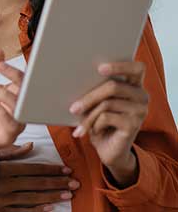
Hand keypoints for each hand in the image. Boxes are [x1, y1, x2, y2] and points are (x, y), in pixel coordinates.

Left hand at [0, 48, 24, 157]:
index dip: (15, 70)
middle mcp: (19, 106)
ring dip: (4, 94)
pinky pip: (13, 124)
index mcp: (15, 92)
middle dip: (16, 77)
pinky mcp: (9, 135)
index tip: (0, 64)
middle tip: (0, 69)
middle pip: (28, 91)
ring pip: (21, 107)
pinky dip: (2, 111)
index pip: (24, 79)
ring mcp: (16, 121)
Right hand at [0, 143, 78, 210]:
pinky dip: (37, 210)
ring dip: (52, 196)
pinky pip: (22, 211)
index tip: (65, 169)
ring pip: (32, 199)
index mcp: (2, 170)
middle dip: (57, 183)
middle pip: (36, 184)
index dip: (50, 170)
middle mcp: (4, 186)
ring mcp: (3, 201)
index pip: (32, 169)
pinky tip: (50, 207)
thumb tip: (30, 146)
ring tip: (68, 194)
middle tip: (74, 182)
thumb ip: (11, 152)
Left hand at [69, 61, 147, 186]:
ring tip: (79, 122)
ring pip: (106, 103)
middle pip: (113, 86)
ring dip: (88, 114)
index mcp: (134, 85)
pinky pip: (106, 117)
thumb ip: (97, 88)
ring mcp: (140, 111)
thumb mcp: (98, 101)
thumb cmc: (100, 120)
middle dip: (89, 96)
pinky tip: (93, 130)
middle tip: (73, 108)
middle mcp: (141, 96)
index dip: (120, 66)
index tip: (100, 68)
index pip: (137, 68)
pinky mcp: (134, 125)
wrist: (108, 148)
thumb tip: (75, 77)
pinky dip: (94, 124)